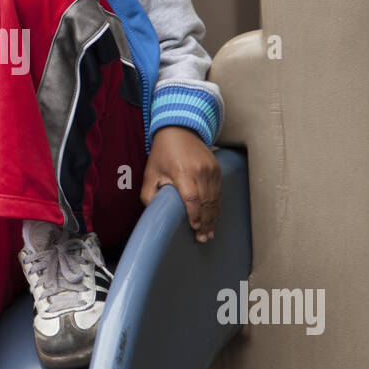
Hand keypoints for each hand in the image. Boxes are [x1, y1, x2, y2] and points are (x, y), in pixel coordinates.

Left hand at [139, 127, 220, 242]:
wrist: (179, 129)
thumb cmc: (162, 153)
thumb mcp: (150, 172)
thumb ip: (149, 194)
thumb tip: (155, 213)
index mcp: (181, 171)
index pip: (192, 198)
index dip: (194, 215)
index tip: (194, 228)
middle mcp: (199, 170)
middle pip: (206, 202)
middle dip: (205, 222)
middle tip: (203, 238)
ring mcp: (211, 169)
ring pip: (214, 198)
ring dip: (212, 217)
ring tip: (209, 233)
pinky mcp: (217, 169)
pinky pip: (218, 191)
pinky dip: (216, 206)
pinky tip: (213, 217)